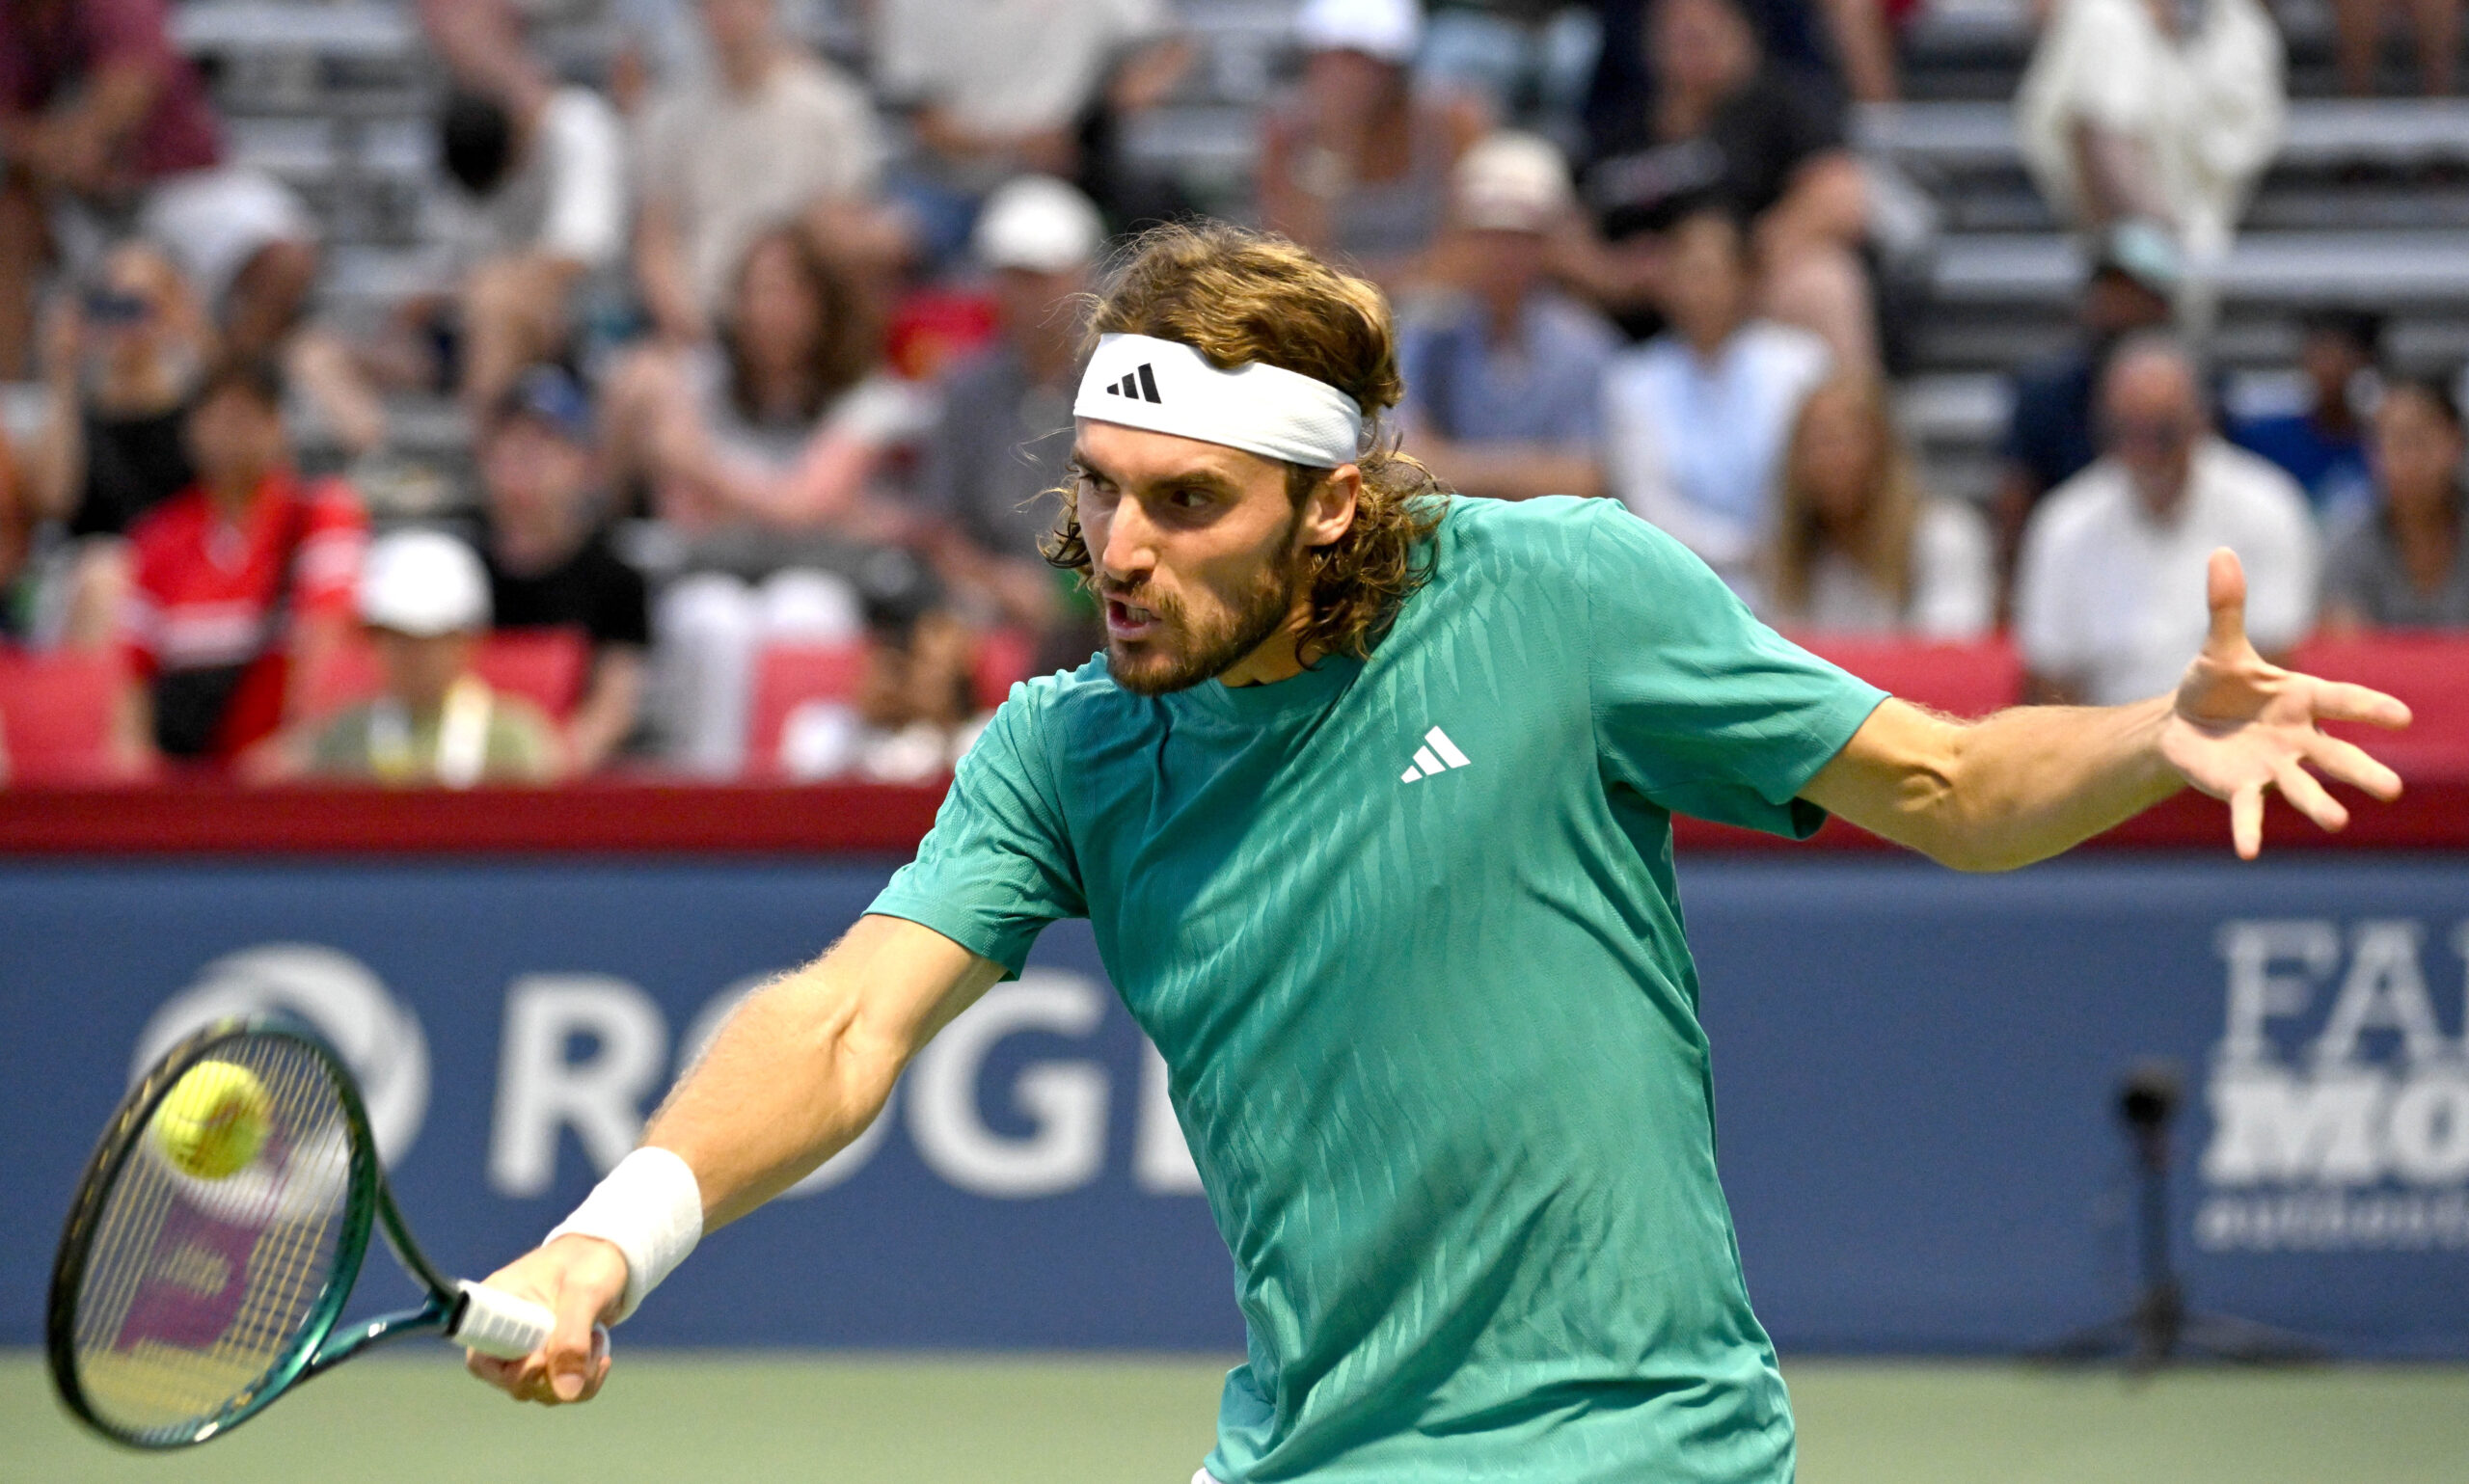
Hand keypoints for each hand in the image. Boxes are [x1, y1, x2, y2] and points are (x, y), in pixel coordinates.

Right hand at [461, 1234, 626, 1404]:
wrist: (611, 1258)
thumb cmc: (590, 1263)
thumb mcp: (584, 1292)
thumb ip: (572, 1338)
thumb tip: (565, 1392)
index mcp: (497, 1306)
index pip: (480, 1359)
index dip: (508, 1373)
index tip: (541, 1358)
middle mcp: (505, 1333)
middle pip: (511, 1384)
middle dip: (553, 1376)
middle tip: (586, 1343)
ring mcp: (527, 1349)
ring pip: (540, 1391)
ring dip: (576, 1376)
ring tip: (596, 1337)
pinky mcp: (550, 1360)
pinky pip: (561, 1390)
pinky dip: (584, 1381)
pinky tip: (600, 1353)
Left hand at [2158, 549, 2410, 858]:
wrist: (2184, 723)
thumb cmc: (2217, 684)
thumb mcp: (2220, 646)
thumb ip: (2227, 606)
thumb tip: (2221, 552)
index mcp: (2301, 697)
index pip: (2343, 700)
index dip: (2370, 707)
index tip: (2402, 717)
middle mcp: (2297, 737)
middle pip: (2337, 756)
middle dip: (2361, 771)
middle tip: (2391, 790)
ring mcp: (2273, 766)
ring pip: (2302, 788)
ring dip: (2318, 805)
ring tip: (2337, 822)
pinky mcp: (2240, 788)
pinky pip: (2246, 811)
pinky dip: (2247, 830)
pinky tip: (2248, 853)